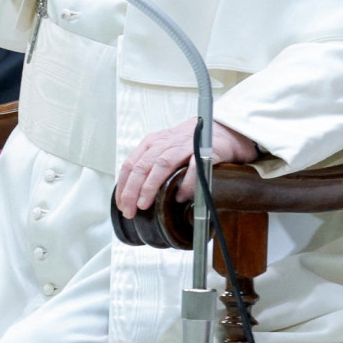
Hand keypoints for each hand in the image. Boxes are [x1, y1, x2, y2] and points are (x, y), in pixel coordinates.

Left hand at [115, 119, 258, 218]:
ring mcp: (183, 145)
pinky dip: (185, 184)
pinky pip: (192, 169)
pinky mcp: (203, 151)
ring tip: (145, 204)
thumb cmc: (189, 145)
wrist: (220, 131)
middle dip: (132, 190)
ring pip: (161, 165)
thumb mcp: (164, 151)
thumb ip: (150, 168)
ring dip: (150, 186)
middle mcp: (165, 142)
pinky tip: (179, 197)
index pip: (131, 165)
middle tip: (130, 211)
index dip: (123, 186)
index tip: (122, 205)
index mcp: (152, 143)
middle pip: (142, 166)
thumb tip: (134, 196)